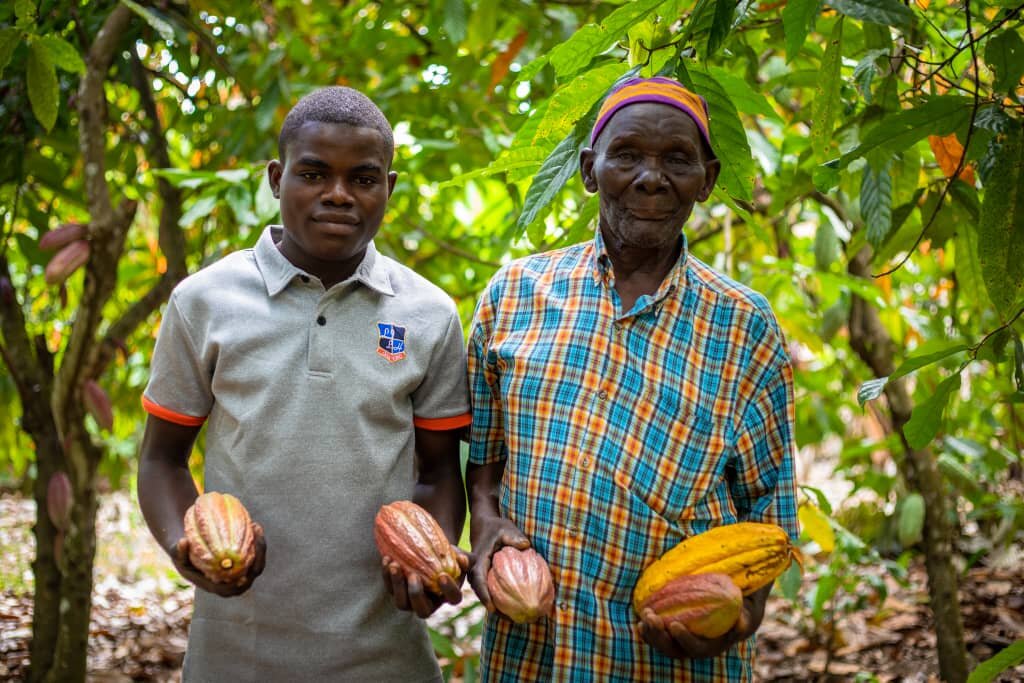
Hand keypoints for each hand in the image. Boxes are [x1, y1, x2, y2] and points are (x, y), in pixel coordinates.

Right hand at [171, 521, 266, 597]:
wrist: (190, 549)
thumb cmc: (184, 555)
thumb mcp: (178, 555)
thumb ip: (179, 551)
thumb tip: (183, 541)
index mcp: (220, 587)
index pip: (236, 586)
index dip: (244, 576)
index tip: (244, 560)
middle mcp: (234, 581)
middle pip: (253, 572)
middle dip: (260, 555)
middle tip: (257, 537)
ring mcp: (242, 569)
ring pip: (257, 560)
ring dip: (260, 545)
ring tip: (256, 526)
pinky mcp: (245, 558)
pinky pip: (254, 549)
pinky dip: (255, 538)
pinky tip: (253, 523)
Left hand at [381, 547, 470, 617]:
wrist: (431, 553)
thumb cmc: (449, 556)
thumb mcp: (460, 556)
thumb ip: (465, 558)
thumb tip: (461, 559)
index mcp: (449, 596)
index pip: (453, 598)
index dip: (449, 589)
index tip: (443, 575)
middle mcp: (430, 604)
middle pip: (423, 611)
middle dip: (416, 594)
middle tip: (414, 576)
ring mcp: (411, 601)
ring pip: (402, 604)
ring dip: (397, 586)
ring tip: (395, 566)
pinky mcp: (396, 593)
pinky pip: (390, 589)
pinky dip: (387, 576)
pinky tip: (387, 560)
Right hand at [466, 518, 530, 611]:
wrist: (485, 526)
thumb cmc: (496, 528)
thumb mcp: (504, 527)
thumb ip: (513, 536)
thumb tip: (525, 545)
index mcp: (478, 561)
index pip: (478, 581)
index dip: (484, 596)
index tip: (493, 609)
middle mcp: (476, 571)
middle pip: (482, 594)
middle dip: (494, 608)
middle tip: (510, 619)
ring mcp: (480, 576)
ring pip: (487, 595)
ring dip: (499, 607)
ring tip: (516, 619)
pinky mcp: (486, 578)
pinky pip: (493, 591)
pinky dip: (503, 600)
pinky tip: (518, 608)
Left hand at [637, 583, 769, 659]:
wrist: (733, 609)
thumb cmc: (742, 610)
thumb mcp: (749, 613)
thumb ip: (745, 619)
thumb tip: (740, 625)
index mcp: (713, 647)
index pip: (697, 649)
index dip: (685, 640)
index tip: (674, 625)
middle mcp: (696, 648)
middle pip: (675, 650)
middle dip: (660, 637)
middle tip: (652, 618)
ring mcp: (682, 642)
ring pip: (663, 645)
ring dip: (652, 633)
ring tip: (645, 616)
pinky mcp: (673, 633)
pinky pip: (658, 636)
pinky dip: (648, 630)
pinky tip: (642, 618)